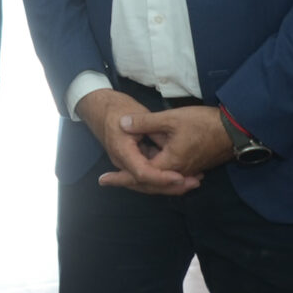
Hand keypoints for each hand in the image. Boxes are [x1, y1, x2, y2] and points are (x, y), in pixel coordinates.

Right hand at [75, 89, 199, 195]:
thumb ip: (155, 133)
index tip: (180, 177)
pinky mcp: (132, 161)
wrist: (98, 106)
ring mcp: (126, 163)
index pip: (142, 173)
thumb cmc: (117, 107)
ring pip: (148, 182)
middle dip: (171, 187)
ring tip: (194, 181)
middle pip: (146, 184)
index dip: (161, 178)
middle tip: (195, 183)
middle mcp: (122, 162)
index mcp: (122, 150)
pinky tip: (183, 175)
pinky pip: (148, 174)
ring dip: (170, 184)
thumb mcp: (140, 115)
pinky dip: (164, 176)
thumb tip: (172, 149)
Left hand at [118, 106, 233, 179]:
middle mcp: (178, 173)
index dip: (120, 178)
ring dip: (142, 179)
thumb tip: (121, 123)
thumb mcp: (171, 119)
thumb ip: (144, 123)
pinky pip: (169, 176)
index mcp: (170, 164)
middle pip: (148, 184)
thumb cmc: (204, 123)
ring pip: (159, 181)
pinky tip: (148, 167)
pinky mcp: (192, 167)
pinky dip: (155, 175)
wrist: (234, 130)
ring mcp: (186, 171)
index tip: (102, 180)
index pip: (140, 176)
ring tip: (122, 176)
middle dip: (127, 182)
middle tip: (107, 181)